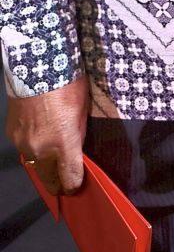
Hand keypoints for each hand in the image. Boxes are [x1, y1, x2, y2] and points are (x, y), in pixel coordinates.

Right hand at [6, 77, 88, 194]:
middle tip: (63, 186)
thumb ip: (77, 134)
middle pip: (48, 179)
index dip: (74, 184)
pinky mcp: (12, 133)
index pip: (70, 177)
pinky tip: (38, 137)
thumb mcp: (82, 109)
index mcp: (64, 143)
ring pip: (33, 164)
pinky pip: (23, 147)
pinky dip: (31, 146)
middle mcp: (41, 149)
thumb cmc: (68, 83)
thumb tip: (75, 149)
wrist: (37, 66)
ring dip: (43, 164)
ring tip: (51, 162)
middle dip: (57, 184)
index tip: (76, 185)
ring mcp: (23, 143)